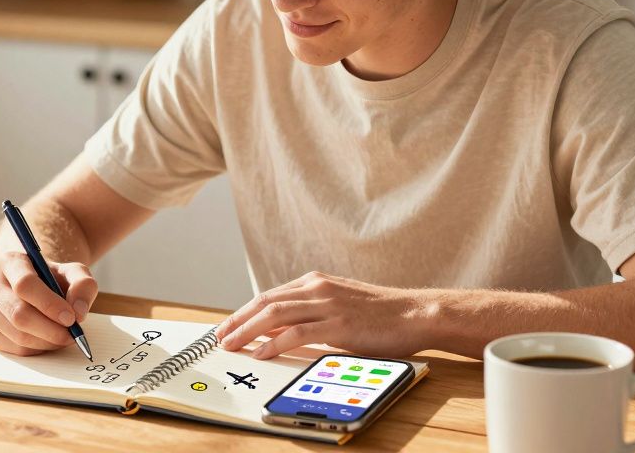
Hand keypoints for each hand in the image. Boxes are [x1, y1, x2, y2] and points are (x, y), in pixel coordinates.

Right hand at [0, 251, 98, 355]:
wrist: (37, 286)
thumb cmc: (54, 279)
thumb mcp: (75, 273)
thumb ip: (83, 285)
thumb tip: (78, 311)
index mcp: (10, 262)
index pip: (25, 285)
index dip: (49, 304)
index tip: (71, 318)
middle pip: (19, 314)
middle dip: (50, 330)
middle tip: (72, 335)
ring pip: (17, 335)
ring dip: (46, 341)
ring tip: (63, 336)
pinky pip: (13, 348)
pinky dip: (36, 349)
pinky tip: (47, 340)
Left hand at [214, 272, 430, 359]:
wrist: (415, 314)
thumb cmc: (380, 315)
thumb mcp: (339, 307)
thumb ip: (310, 314)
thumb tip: (278, 330)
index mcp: (315, 282)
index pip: (270, 296)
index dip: (244, 312)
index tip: (228, 327)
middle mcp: (317, 288)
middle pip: (265, 302)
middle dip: (238, 320)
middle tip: (219, 337)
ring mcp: (327, 304)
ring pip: (275, 314)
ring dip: (248, 331)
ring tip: (231, 345)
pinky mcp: (338, 324)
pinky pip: (297, 332)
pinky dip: (274, 343)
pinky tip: (261, 353)